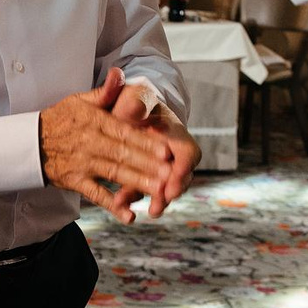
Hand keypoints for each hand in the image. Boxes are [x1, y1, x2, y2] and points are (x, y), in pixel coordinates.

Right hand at [40, 67, 176, 224]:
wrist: (28, 142)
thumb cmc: (60, 119)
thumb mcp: (78, 101)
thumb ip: (104, 92)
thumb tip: (120, 73)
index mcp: (94, 121)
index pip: (124, 132)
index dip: (146, 142)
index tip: (167, 150)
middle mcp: (89, 142)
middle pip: (123, 154)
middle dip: (148, 164)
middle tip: (170, 174)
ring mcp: (82, 163)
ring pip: (114, 173)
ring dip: (136, 183)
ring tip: (159, 191)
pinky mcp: (75, 181)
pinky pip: (95, 195)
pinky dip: (112, 206)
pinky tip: (129, 216)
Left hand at [110, 83, 200, 217]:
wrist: (126, 108)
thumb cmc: (135, 101)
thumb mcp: (135, 96)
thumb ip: (135, 99)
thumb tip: (135, 104)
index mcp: (174, 133)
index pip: (187, 152)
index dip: (183, 167)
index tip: (174, 178)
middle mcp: (171, 153)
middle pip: (179, 176)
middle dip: (170, 191)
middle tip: (161, 201)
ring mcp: (159, 167)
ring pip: (162, 187)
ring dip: (155, 199)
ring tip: (147, 210)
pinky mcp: (143, 175)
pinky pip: (141, 190)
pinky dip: (131, 198)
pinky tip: (120, 205)